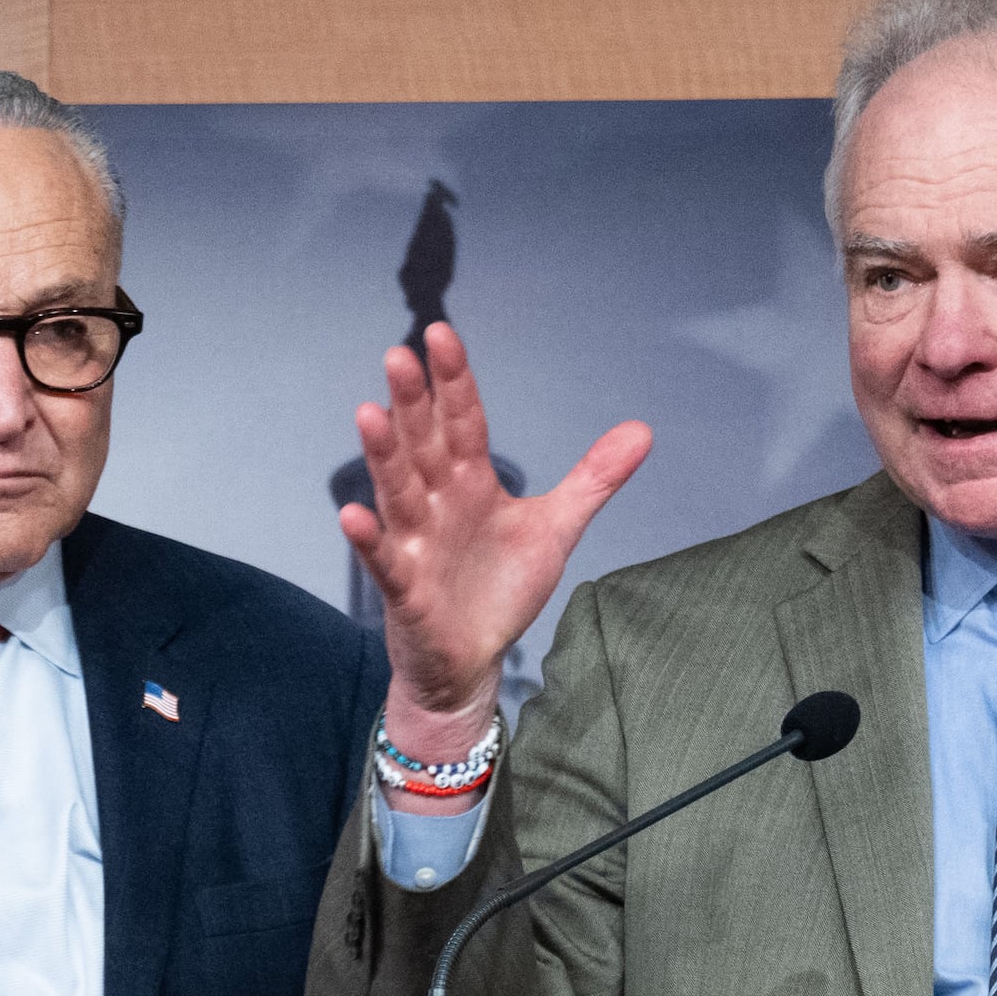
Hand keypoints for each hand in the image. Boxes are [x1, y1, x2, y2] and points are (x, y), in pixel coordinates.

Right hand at [343, 322, 650, 751]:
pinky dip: (370, 540)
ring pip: (398, 492)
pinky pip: (385, 562)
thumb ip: (593, 478)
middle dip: (412, 403)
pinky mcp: (407, 590)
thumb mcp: (556, 528)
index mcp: (471, 482)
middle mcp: (438, 504)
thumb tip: (642, 430)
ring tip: (369, 413)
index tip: (440, 334)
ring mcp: (417, 544)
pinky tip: (354, 516)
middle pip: (424, 445)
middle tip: (400, 356)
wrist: (472, 661)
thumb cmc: (500, 589)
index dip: (454, 381)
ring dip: (383, 456)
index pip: (463, 422)